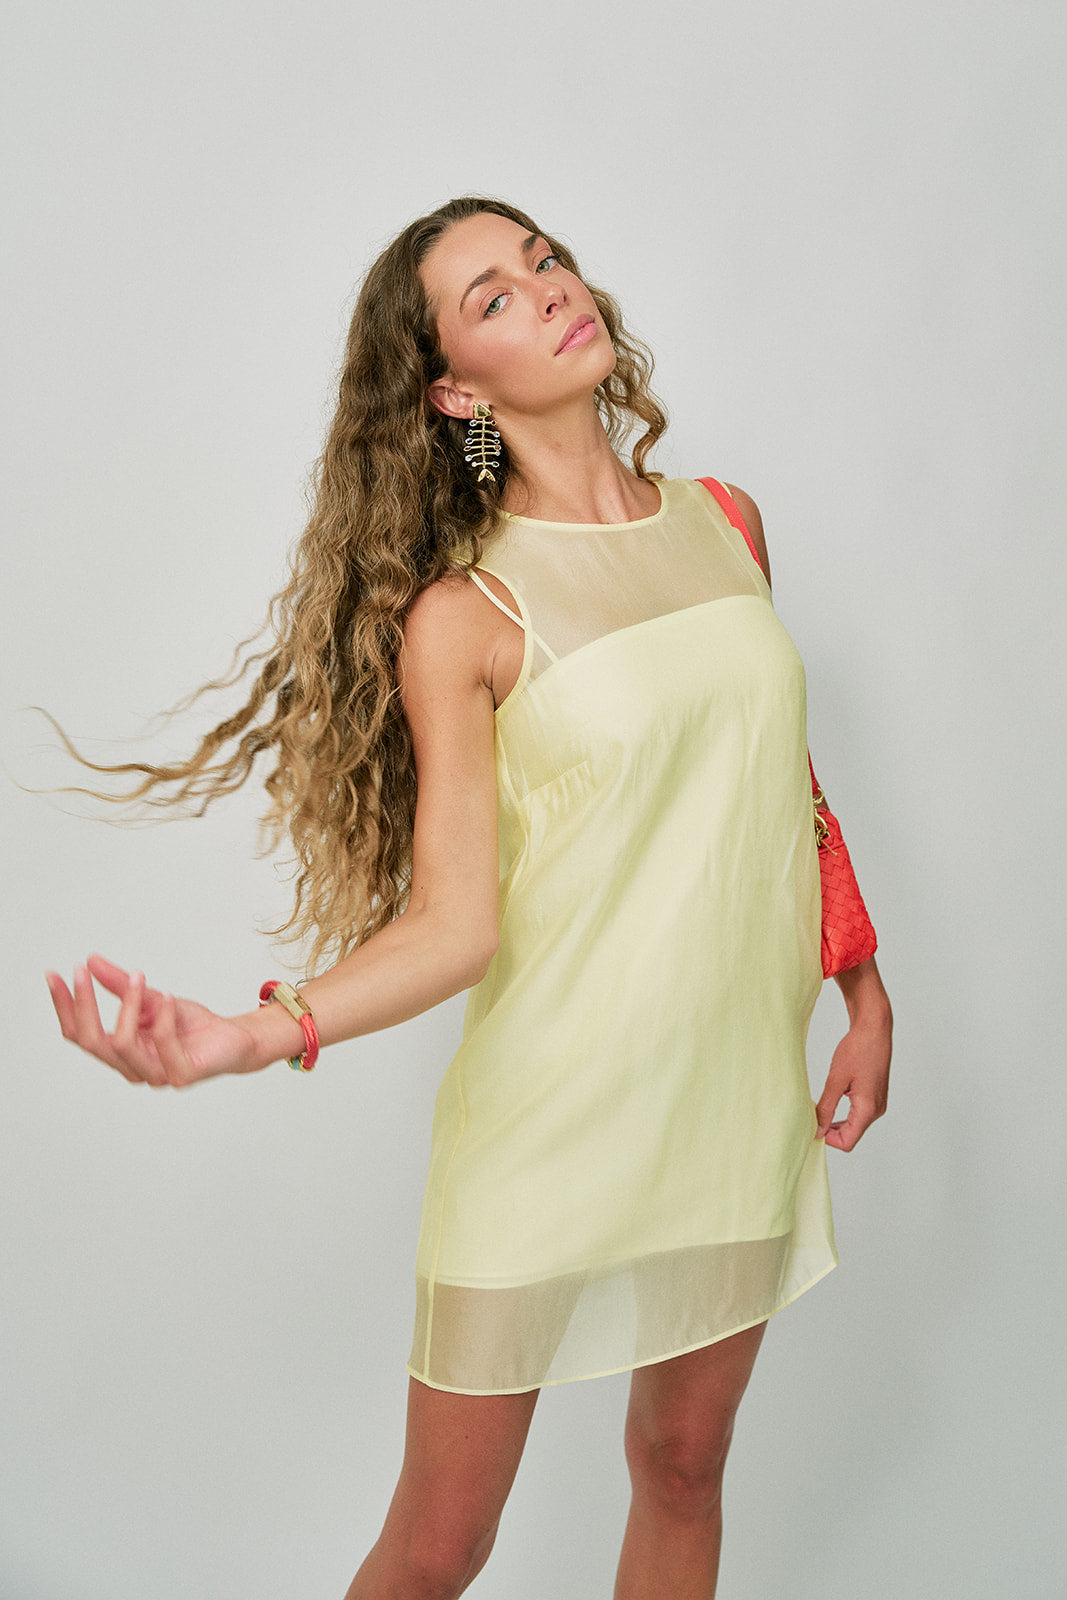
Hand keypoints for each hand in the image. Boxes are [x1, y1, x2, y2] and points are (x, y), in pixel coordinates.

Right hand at [45, 954, 264, 1087]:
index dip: (64, 1006)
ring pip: (121, 1043)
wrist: (233, 1038)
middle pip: (91, 1041)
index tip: (54, 974)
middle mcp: (132, 1068)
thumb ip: (121, 985)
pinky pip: (162, 1045)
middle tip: (82, 972)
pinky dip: (161, 1017)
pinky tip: (167, 996)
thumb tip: (91, 961)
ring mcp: (156, 1075)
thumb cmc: (189, 1023)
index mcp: (120, 1053)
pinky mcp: (181, 1075)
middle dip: (83, 1005)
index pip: (78, 1034)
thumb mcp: (150, 997)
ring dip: (126, 1005)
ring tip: (139, 977)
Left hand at [815, 1011, 891, 1150]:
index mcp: (868, 1109)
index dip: (827, 1139)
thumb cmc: (858, 1049)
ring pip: (855, 1126)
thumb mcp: (836, 1080)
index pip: (847, 1142)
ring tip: (819, 1110)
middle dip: (830, 1131)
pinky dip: (844, 1114)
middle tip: (811, 1117)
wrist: (874, 1029)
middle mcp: (877, 1110)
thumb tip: (818, 1129)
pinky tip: (831, 1102)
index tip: (811, 1125)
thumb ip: (826, 1108)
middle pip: (851, 1136)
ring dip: (836, 1123)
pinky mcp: (876, 1096)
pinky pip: (859, 1115)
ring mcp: (878, 1104)